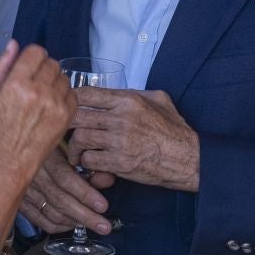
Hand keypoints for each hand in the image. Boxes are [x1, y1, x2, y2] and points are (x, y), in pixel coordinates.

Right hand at [0, 43, 75, 229]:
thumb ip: (0, 66)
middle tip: (34, 83)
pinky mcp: (67, 116)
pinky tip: (51, 105)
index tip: (28, 66)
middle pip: (52, 62)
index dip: (32, 56)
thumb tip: (13, 44)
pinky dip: (63, 95)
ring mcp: (55, 104)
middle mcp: (38, 91)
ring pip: (63, 76)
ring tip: (42, 96)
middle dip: (43, 68)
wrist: (10, 160)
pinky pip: (72, 92)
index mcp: (17, 84)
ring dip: (54, 81)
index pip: (36, 51)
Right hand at [20, 148, 115, 235]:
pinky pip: (40, 220)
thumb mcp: (67, 145)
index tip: (103, 205)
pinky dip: (58, 226)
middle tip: (104, 226)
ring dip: (74, 222)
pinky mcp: (20, 202)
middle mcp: (31, 174)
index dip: (85, 194)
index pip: (65, 179)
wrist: (14, 145)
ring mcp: (23, 190)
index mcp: (43, 156)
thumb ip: (88, 163)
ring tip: (94, 225)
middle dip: (85, 216)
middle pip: (60, 200)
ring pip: (51, 213)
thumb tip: (108, 179)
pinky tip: (72, 224)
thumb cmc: (45, 143)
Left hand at [70, 87, 199, 192]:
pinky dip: (86, 163)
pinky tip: (91, 164)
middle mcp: (121, 118)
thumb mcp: (159, 99)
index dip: (72, 99)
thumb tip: (115, 91)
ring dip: (75, 147)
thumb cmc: (174, 130)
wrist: (187, 158)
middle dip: (68, 125)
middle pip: (77, 116)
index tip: (68, 106)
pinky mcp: (119, 163)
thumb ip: (135, 93)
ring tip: (76, 152)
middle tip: (67, 132)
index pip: (87, 93)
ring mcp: (119, 141)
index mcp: (128, 100)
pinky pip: (89, 160)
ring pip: (80, 139)